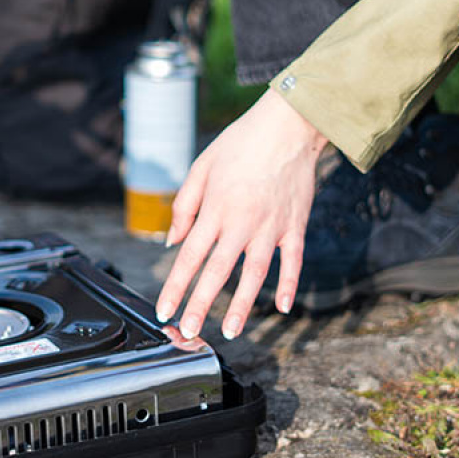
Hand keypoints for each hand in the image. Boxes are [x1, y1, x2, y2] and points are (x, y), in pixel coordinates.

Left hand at [155, 90, 327, 339]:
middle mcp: (241, 222)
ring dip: (241, 304)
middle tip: (189, 332)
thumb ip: (184, 206)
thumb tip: (172, 242)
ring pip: (254, 274)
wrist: (287, 125)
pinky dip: (288, 284)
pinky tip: (280, 306)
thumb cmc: (239, 144)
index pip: (189, 256)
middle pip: (217, 272)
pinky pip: (292, 261)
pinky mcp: (294, 225)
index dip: (175, 286)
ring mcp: (270, 226)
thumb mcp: (201, 167)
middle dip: (200, 305)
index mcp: (215, 209)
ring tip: (231, 331)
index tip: (164, 310)